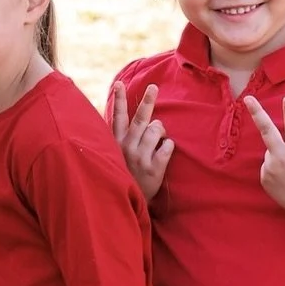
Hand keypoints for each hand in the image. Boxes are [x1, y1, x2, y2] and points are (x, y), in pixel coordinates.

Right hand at [111, 82, 173, 200]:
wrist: (126, 201)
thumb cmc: (125, 173)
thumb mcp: (116, 154)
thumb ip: (123, 136)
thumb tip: (135, 117)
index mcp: (116, 142)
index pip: (117, 117)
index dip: (118, 99)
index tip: (118, 84)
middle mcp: (126, 147)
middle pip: (140, 119)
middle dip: (147, 101)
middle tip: (153, 87)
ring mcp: (140, 157)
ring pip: (157, 130)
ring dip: (160, 132)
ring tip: (156, 141)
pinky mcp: (154, 168)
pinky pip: (168, 146)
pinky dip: (168, 147)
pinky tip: (162, 155)